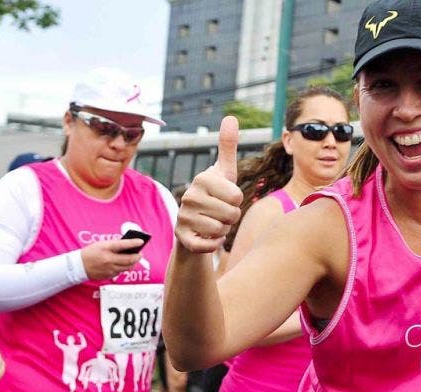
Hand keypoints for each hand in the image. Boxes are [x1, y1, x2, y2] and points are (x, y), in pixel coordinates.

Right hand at [80, 239, 143, 279]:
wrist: (78, 266)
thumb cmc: (90, 253)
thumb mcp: (101, 244)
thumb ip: (114, 244)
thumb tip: (128, 244)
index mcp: (106, 249)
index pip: (123, 245)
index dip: (134, 243)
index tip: (141, 241)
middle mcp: (109, 260)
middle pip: (129, 259)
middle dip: (137, 256)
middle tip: (140, 253)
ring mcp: (109, 269)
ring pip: (127, 267)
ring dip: (132, 262)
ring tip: (134, 258)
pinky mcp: (109, 275)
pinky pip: (121, 271)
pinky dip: (124, 267)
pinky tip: (124, 263)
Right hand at [176, 116, 243, 252]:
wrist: (194, 225)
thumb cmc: (215, 195)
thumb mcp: (224, 172)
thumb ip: (227, 146)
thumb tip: (231, 117)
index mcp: (202, 178)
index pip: (238, 196)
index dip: (237, 201)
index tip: (226, 198)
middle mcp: (189, 196)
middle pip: (232, 214)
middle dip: (232, 217)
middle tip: (220, 212)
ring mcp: (183, 217)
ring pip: (221, 230)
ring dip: (223, 230)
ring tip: (213, 222)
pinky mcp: (182, 238)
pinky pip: (209, 246)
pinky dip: (214, 244)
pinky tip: (208, 237)